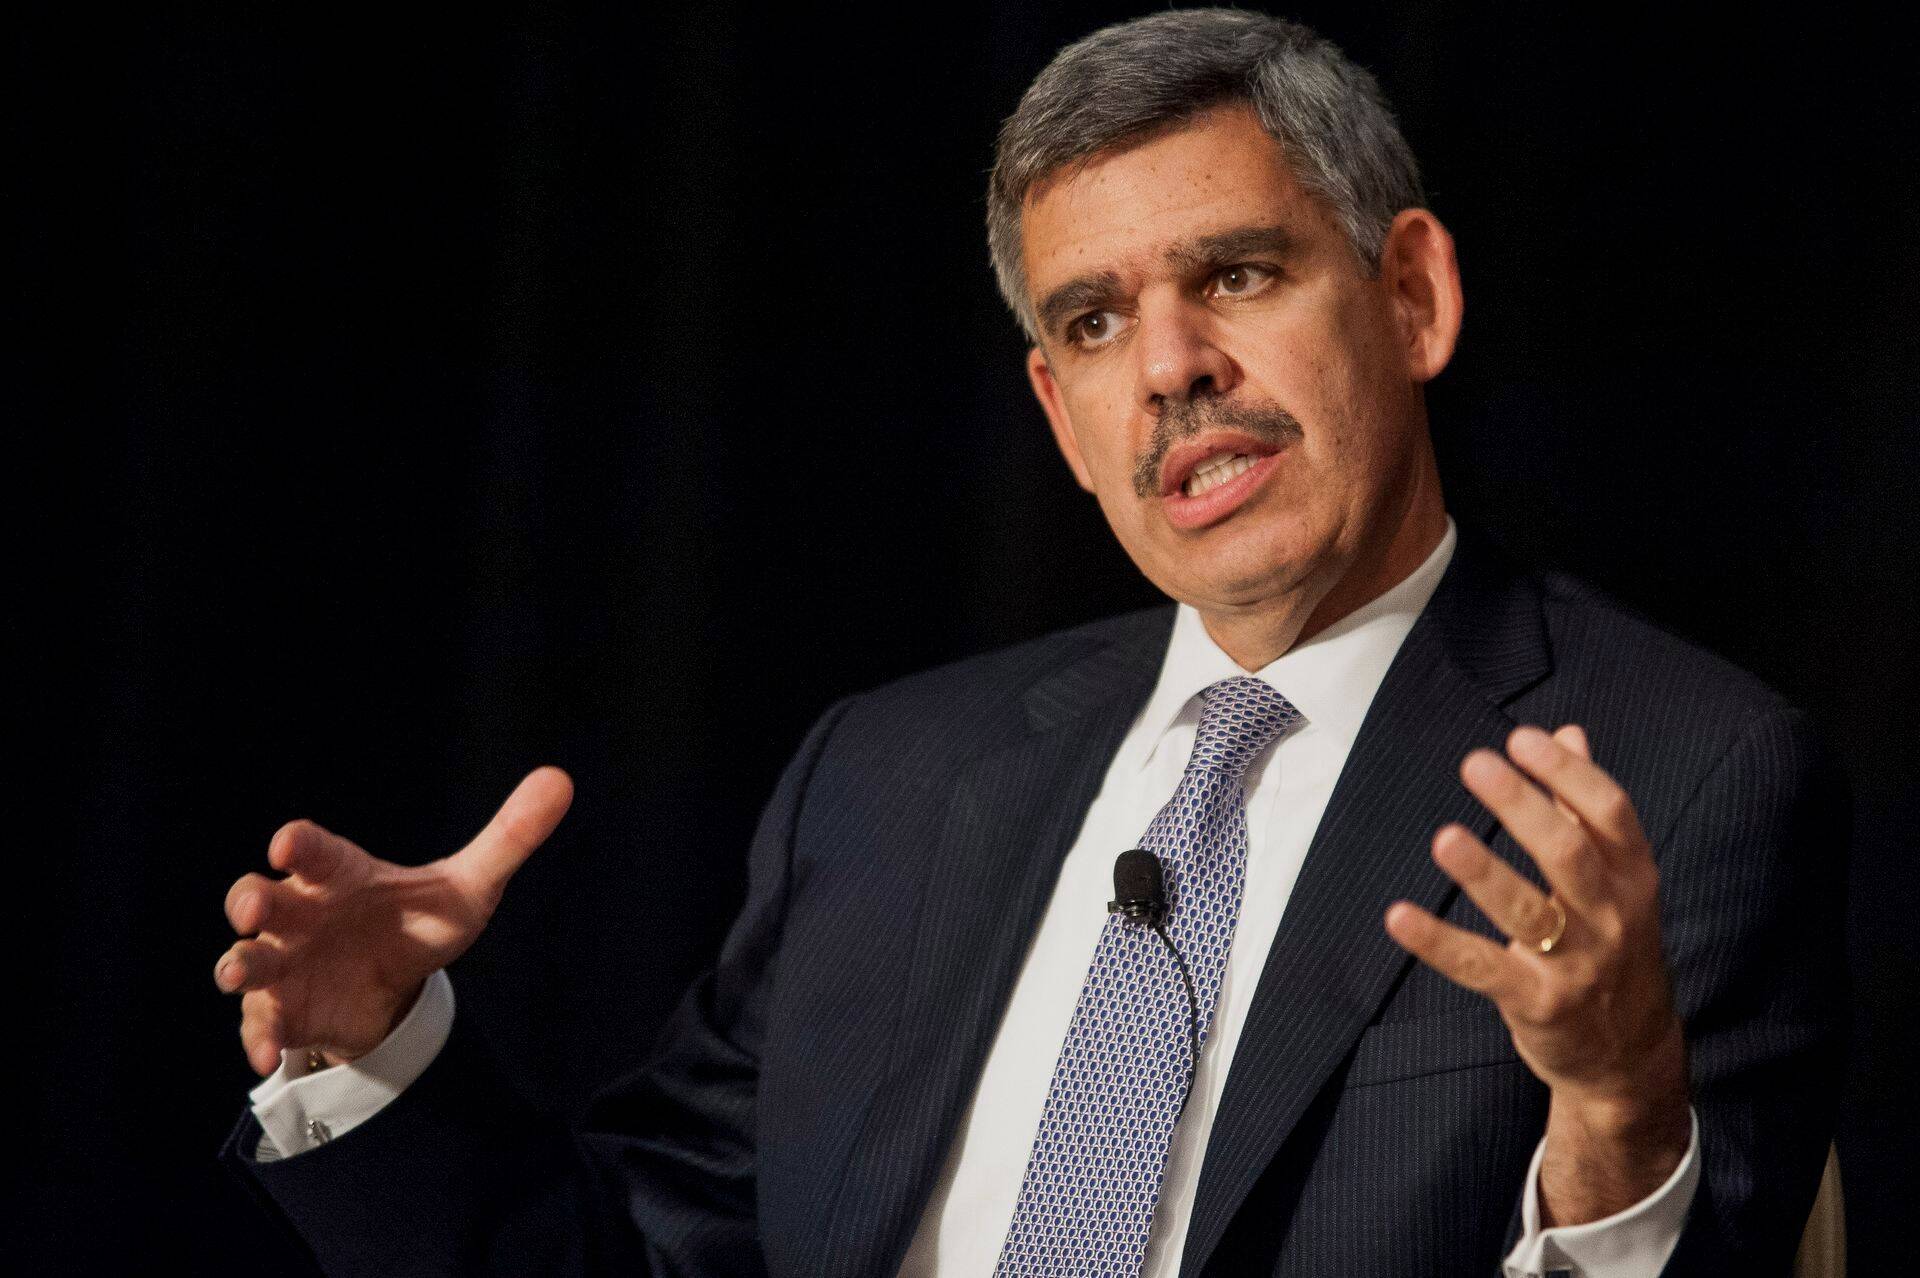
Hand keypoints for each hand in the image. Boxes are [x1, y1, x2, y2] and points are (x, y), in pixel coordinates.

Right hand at [214, 767, 573, 1075]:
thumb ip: (509, 836)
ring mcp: (284, 962)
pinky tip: (269, 1057)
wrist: (395, 985)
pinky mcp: (284, 1009)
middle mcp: (300, 913)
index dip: (299, 843)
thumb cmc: (416, 921)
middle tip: (255, 903)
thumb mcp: (468, 885)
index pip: (312, 849)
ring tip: (239, 971)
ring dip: (239, 963)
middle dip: (250, 899)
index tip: (289, 842)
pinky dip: (260, 1037)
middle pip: (258, 897)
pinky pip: (262, 1023)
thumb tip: (560, 780)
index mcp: (337, 873)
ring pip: (248, 959)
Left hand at [1383, 725, 1691, 1224]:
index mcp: (1633, 878)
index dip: (1568, 773)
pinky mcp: (1537, 1003)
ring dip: (1485, 874)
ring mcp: (1577, 964)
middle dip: (1523, 808)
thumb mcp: (1619, 881)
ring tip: (1446, 838)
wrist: (1631, 1059)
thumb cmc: (1615, 948)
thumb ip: (1587, 809)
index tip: (1523, 739)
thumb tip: (1569, 732)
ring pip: (1529, 913)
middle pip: (1569, 854)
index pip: (1610, 814)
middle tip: (1477, 764)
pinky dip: (1438, 944)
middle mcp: (1612, 918)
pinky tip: (1399, 916)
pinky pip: (1482, 969)